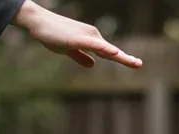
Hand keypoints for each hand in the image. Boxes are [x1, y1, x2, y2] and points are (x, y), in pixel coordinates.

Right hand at [11, 0, 141, 68]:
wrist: (39, 22)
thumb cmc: (52, 34)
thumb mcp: (68, 50)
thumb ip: (80, 57)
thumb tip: (93, 64)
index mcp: (91, 41)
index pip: (109, 52)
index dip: (123, 58)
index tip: (136, 63)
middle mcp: (92, 36)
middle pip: (111, 51)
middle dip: (125, 59)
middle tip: (139, 64)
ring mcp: (86, 36)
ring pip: (106, 49)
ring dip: (119, 55)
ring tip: (133, 62)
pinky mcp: (77, 38)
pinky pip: (93, 44)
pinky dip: (104, 48)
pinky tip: (113, 52)